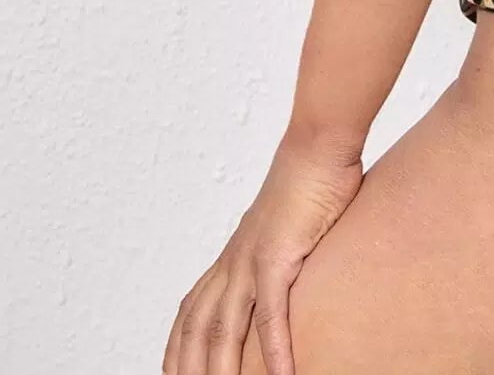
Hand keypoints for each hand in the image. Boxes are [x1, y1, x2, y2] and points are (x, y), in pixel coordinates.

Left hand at [163, 135, 363, 374]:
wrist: (319, 142)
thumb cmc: (312, 178)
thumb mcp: (289, 226)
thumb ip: (283, 253)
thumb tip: (294, 265)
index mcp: (233, 254)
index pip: (191, 311)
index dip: (178, 349)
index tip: (174, 374)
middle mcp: (233, 260)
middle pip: (196, 329)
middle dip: (188, 368)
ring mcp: (251, 259)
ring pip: (222, 329)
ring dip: (221, 372)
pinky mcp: (278, 255)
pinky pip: (270, 314)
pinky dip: (274, 351)